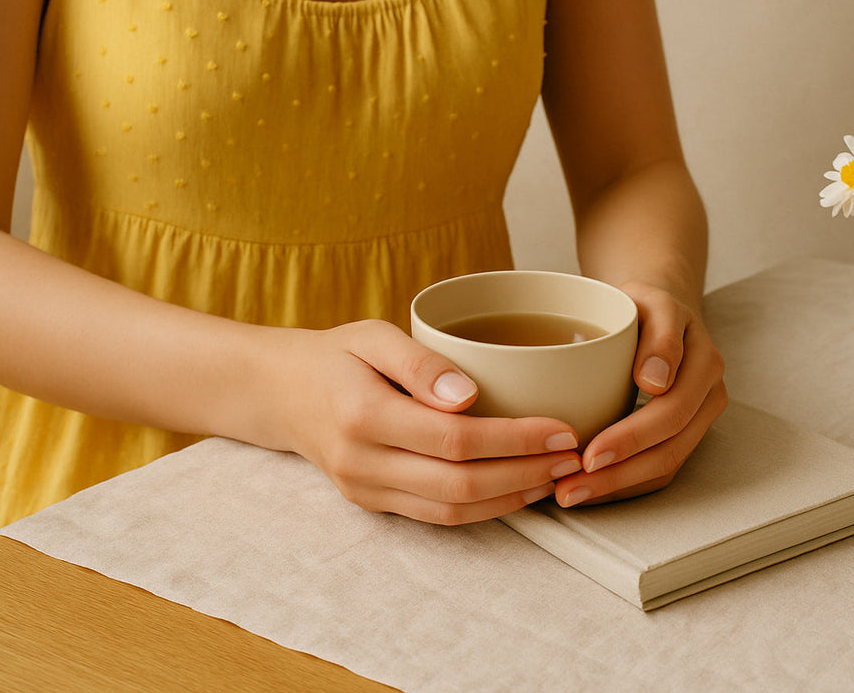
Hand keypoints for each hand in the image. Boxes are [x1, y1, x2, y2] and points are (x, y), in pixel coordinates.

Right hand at [255, 321, 583, 524]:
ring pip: (453, 510)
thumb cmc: (336, 355)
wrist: (280, 393)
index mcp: (363, 416)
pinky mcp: (373, 504)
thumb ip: (419, 362)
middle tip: (574, 456)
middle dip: (526, 473)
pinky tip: (519, 489)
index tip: (564, 428)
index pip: (456, 439)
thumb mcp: (373, 336)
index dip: (516, 439)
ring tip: (556, 475)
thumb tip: (468, 394)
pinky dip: (485, 509)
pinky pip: (437, 517)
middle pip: (461, 484)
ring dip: (512, 498)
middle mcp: (363, 463)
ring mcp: (366, 491)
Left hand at [552, 281, 726, 506]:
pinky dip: (622, 485)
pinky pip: (658, 470)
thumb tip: (655, 382)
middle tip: (570, 486)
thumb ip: (658, 334)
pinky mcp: (683, 435)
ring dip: (617, 486)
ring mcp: (699, 419)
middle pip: (669, 447)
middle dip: (618, 473)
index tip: (589, 454)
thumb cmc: (641, 305)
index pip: (671, 410)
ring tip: (570, 494)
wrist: (657, 313)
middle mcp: (709, 394)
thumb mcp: (647, 300)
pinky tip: (588, 489)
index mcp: (703, 360)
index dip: (631, 437)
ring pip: (665, 466)